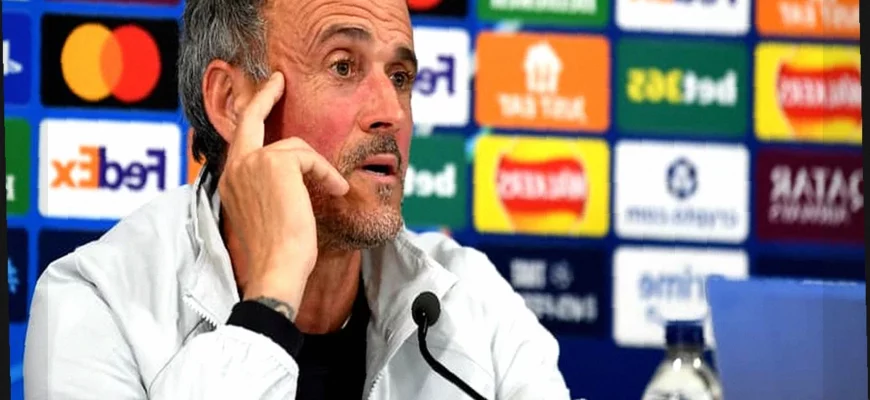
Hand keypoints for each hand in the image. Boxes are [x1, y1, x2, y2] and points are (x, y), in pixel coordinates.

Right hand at [217, 72, 348, 318]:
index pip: (240, 138)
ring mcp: (251, 164)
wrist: (277, 269)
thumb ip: (270, 188)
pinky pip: (309, 157)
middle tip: (279, 80)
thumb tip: (295, 175)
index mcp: (230, 181)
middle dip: (265, 94)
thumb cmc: (277, 253)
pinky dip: (327, 172)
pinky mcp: (274, 164)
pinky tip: (336, 191)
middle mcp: (234, 168)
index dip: (252, 111)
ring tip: (334, 188)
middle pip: (251, 119)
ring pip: (294, 146)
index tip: (266, 92)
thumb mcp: (269, 214)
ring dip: (319, 166)